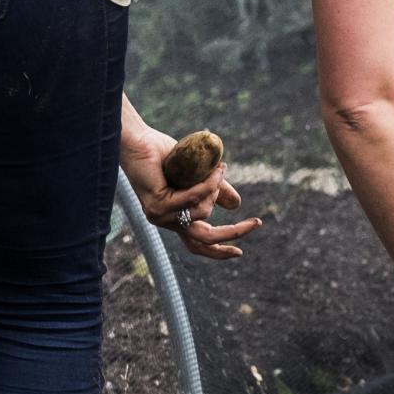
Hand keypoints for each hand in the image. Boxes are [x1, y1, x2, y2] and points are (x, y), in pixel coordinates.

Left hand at [122, 123, 262, 260]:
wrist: (139, 141)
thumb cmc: (165, 155)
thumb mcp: (198, 176)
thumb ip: (215, 190)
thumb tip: (237, 205)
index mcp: (174, 218)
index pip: (197, 244)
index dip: (219, 251)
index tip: (239, 251)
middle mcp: (166, 220)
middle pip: (204, 240)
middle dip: (232, 233)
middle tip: (255, 223)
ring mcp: (160, 215)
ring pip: (203, 213)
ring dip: (215, 190)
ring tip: (216, 168)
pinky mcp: (158, 205)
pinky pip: (193, 198)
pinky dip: (208, 184)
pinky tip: (215, 170)